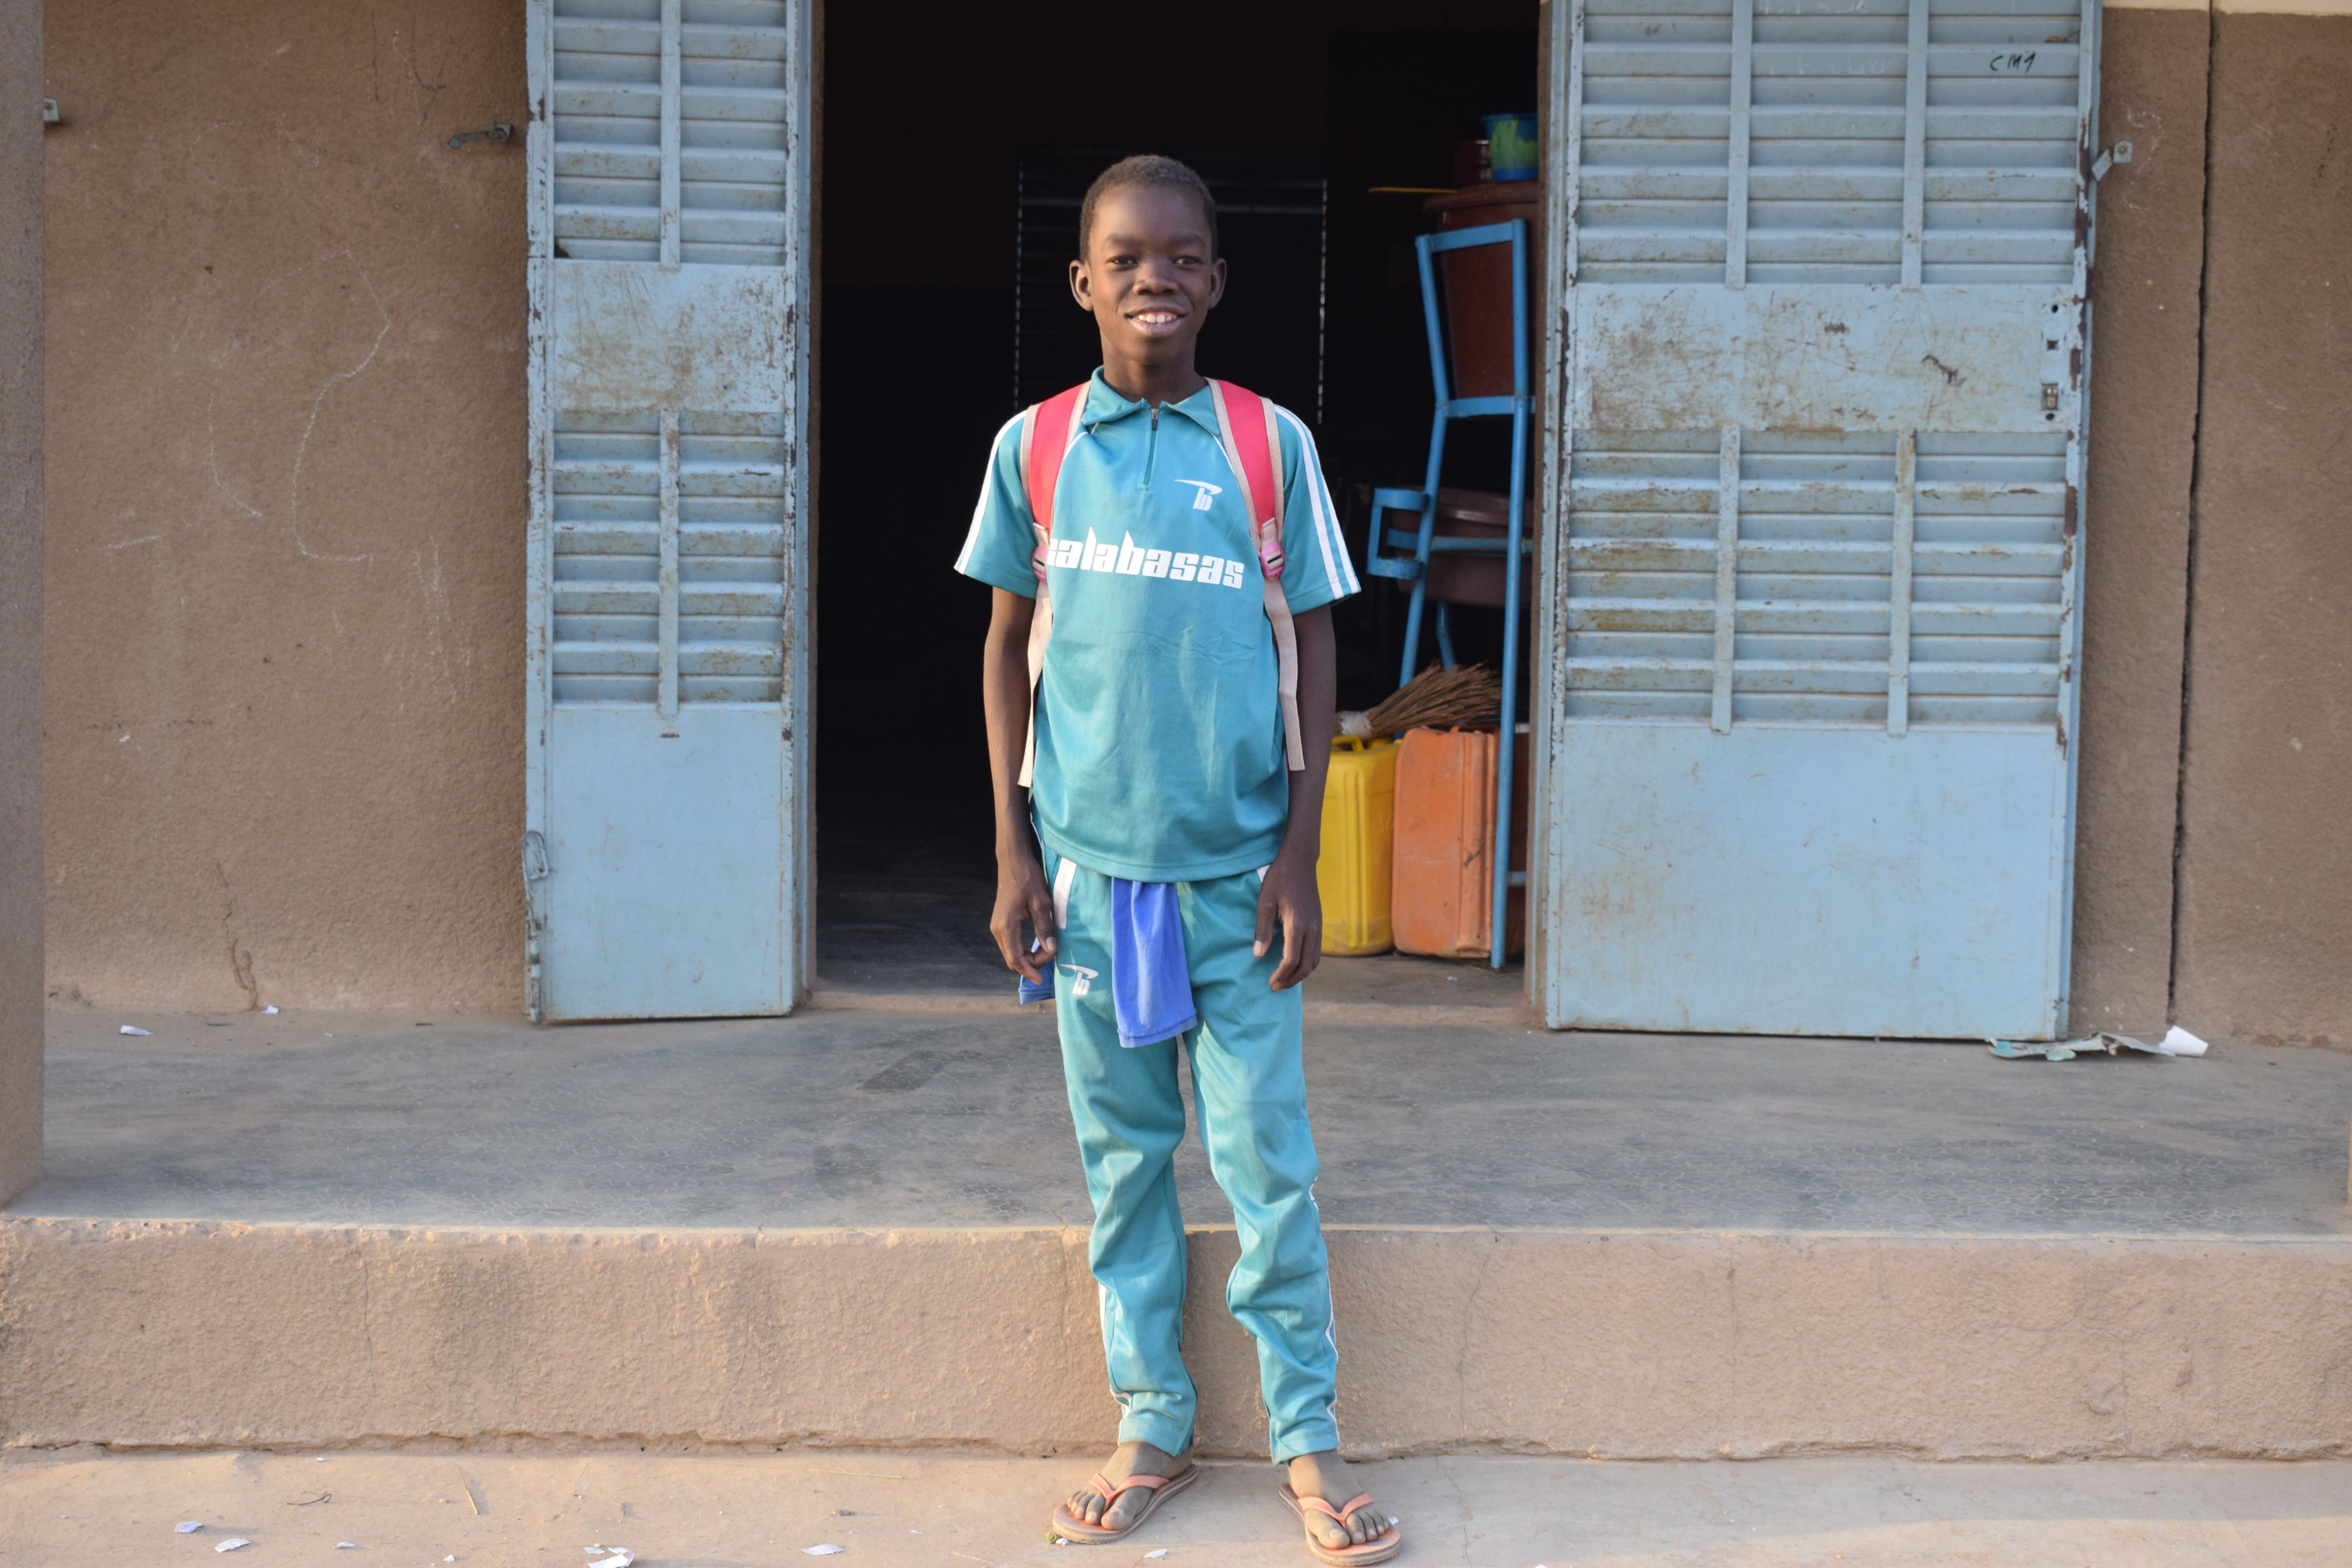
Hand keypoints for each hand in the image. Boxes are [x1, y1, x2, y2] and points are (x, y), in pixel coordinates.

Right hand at [991, 849, 1056, 981]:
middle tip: (1051, 956)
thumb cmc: (1028, 878)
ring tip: (1046, 951)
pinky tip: (1036, 946)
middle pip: (1011, 959)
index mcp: (1006, 925)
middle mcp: (997, 928)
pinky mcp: (1000, 922)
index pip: (1015, 958)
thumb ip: (1045, 927)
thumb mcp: (1042, 902)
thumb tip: (1051, 949)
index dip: (1029, 971)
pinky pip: (1009, 944)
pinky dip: (1021, 950)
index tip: (1042, 979)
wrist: (1013, 861)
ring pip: (1010, 953)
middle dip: (1030, 964)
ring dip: (1026, 957)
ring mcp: (996, 925)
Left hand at [1253, 850, 1322, 990]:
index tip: (1270, 982)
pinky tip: (1294, 964)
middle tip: (1276, 987)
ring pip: (1314, 960)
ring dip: (1301, 974)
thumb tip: (1258, 955)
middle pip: (1306, 965)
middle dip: (1291, 980)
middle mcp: (1312, 928)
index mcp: (1297, 923)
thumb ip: (1262, 929)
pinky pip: (1316, 951)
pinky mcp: (1319, 923)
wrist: (1300, 861)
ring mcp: (1318, 926)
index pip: (1291, 959)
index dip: (1280, 974)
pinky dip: (1307, 963)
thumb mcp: (1264, 902)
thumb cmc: (1279, 878)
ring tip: (1285, 980)